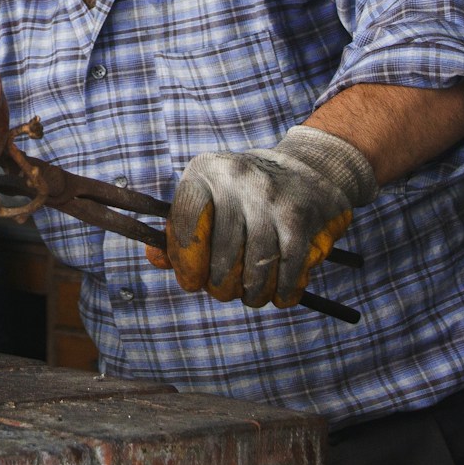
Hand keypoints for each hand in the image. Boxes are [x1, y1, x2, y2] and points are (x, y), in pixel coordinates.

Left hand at [152, 125, 376, 307]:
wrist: (308, 167)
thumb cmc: (244, 192)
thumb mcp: (209, 195)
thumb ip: (180, 228)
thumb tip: (155, 259)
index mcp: (204, 172)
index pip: (186, 222)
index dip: (186, 260)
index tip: (191, 282)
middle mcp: (235, 179)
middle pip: (223, 251)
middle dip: (222, 283)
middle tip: (224, 292)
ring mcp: (269, 197)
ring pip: (257, 263)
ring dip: (253, 291)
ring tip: (251, 297)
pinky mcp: (299, 215)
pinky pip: (289, 265)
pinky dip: (283, 288)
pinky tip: (278, 296)